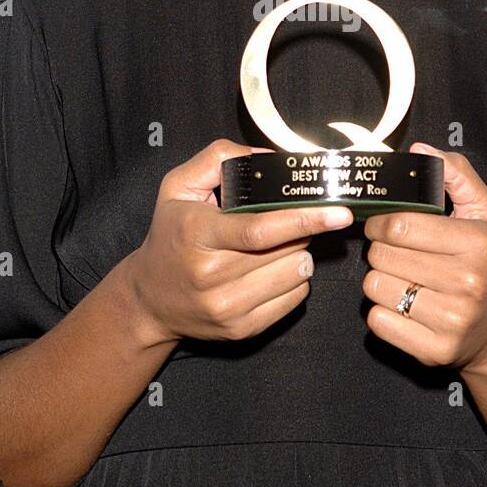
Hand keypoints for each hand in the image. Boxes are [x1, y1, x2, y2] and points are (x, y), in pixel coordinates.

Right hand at [125, 138, 352, 347]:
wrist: (148, 299)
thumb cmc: (171, 235)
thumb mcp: (178, 186)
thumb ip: (219, 158)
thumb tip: (268, 156)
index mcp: (197, 234)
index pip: (260, 230)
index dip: (303, 219)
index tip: (338, 212)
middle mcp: (210, 275)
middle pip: (285, 250)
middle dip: (301, 231)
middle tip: (291, 221)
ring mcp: (227, 307)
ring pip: (296, 274)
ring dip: (299, 254)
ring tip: (277, 246)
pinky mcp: (241, 330)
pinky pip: (294, 299)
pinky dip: (294, 280)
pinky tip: (272, 270)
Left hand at [361, 142, 486, 373]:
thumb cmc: (485, 262)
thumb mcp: (483, 213)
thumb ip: (455, 174)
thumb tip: (419, 150)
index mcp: (479, 243)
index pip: (401, 224)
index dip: (382, 221)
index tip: (384, 224)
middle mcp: (468, 283)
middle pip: (383, 255)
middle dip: (379, 249)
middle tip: (394, 252)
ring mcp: (452, 321)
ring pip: (375, 287)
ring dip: (379, 279)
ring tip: (400, 277)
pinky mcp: (433, 351)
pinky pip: (377, 322)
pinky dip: (380, 311)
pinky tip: (402, 305)